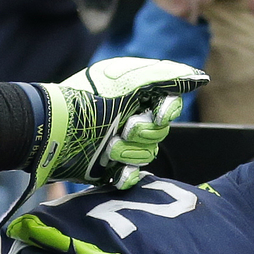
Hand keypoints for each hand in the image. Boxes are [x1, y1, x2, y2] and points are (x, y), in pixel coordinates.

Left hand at [31, 56, 210, 189]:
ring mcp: (118, 143)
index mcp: (133, 95)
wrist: (53, 132)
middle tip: (125, 127)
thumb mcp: (127, 82)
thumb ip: (165, 78)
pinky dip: (127, 174)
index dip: (167, 111)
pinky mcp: (108, 167)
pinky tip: (116, 170)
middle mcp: (127, 117)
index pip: (167, 104)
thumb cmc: (88, 101)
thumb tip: (200, 79)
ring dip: (130, 151)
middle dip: (144, 131)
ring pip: (148, 153)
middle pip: (160, 131)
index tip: (158, 114)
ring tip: (108, 146)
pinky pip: (132, 175)